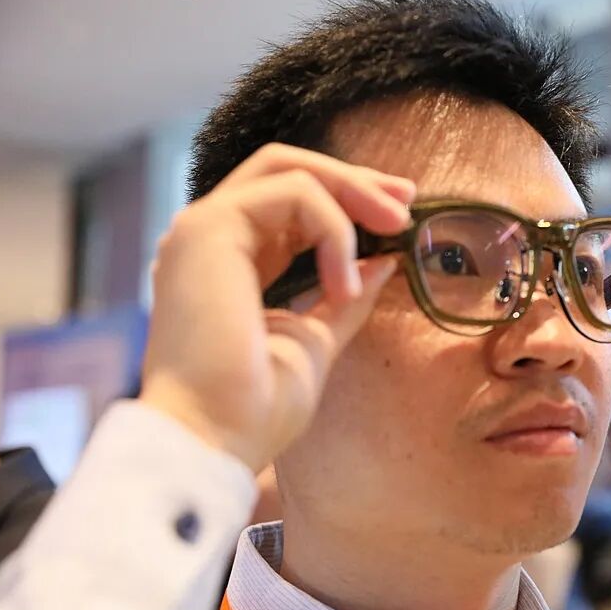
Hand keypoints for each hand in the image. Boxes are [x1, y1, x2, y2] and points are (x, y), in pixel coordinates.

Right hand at [139, 143, 414, 471]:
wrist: (214, 440)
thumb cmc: (256, 407)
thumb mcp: (317, 340)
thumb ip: (345, 297)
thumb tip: (385, 260)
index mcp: (230, 262)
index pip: (288, 201)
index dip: (346, 197)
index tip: (398, 214)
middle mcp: (211, 238)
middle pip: (285, 169)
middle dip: (353, 179)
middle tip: (407, 200)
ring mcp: (203, 229)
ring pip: (287, 169)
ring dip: (352, 193)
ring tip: (395, 230)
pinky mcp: (207, 228)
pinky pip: (291, 195)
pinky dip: (334, 229)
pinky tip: (345, 285)